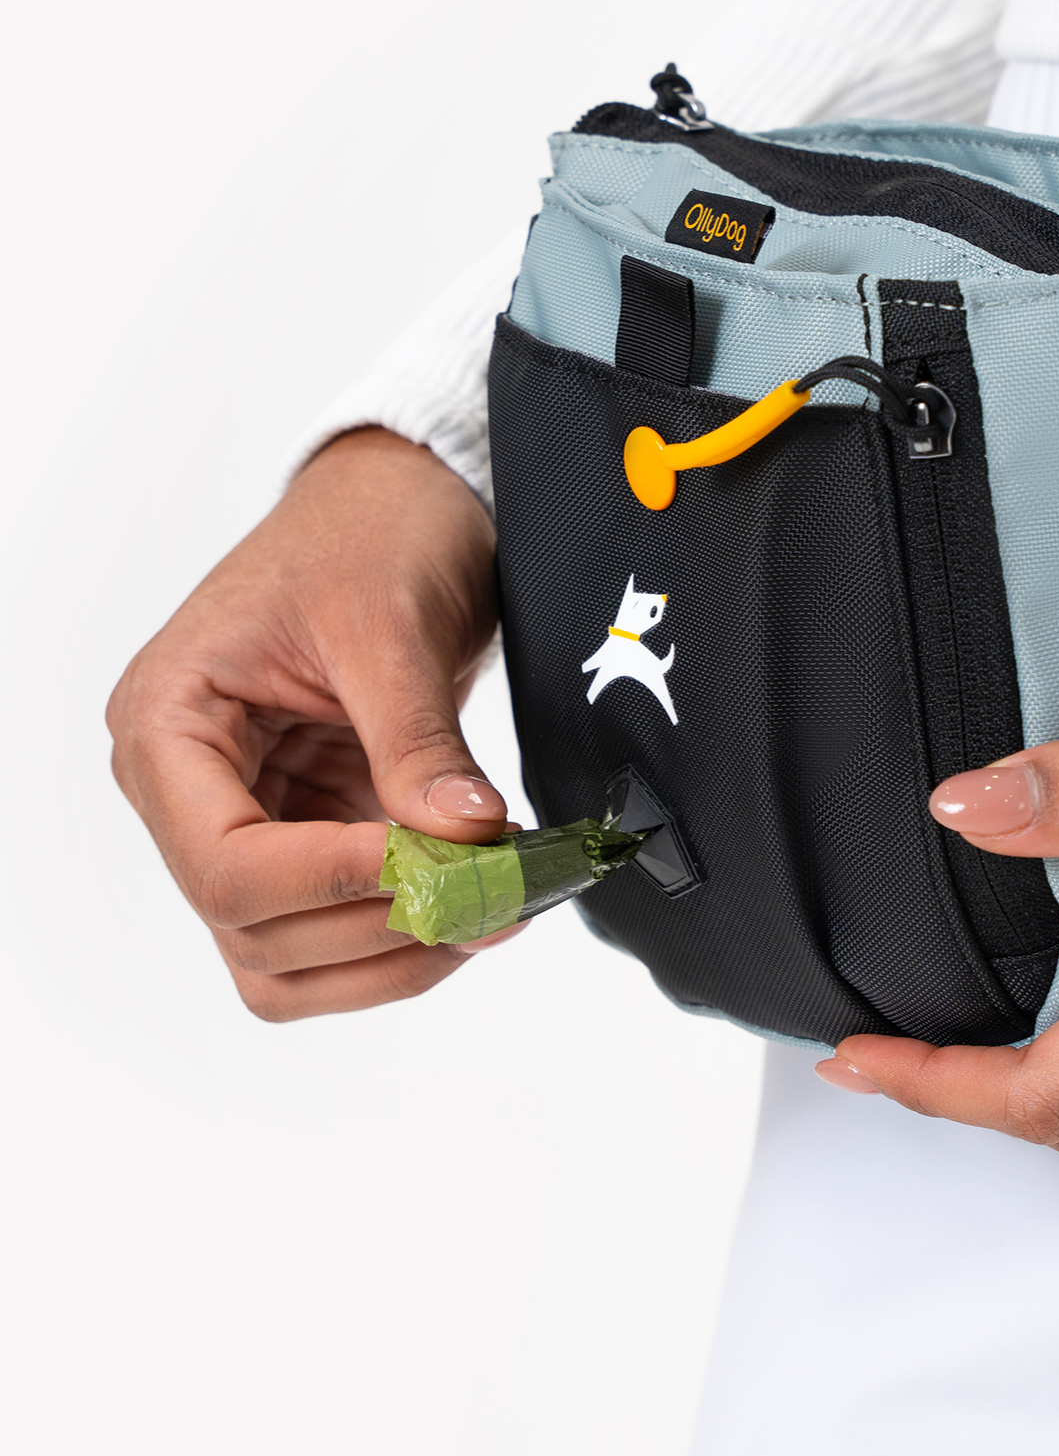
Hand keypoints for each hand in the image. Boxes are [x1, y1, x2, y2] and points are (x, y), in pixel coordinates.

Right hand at [108, 428, 519, 1019]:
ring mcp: (250, 815)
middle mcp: (188, 787)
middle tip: (491, 897)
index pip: (222, 864)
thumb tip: (466, 839)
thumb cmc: (371, 533)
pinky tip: (483, 893)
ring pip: (292, 955)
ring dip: (394, 951)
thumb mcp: (391, 627)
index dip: (332, 883)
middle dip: (377, 926)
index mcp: (168, 724)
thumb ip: (418, 742)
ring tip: (493, 906)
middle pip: (252, 930)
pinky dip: (412, 929)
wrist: (406, 499)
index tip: (439, 868)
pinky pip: (343, 920)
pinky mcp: (314, 826)